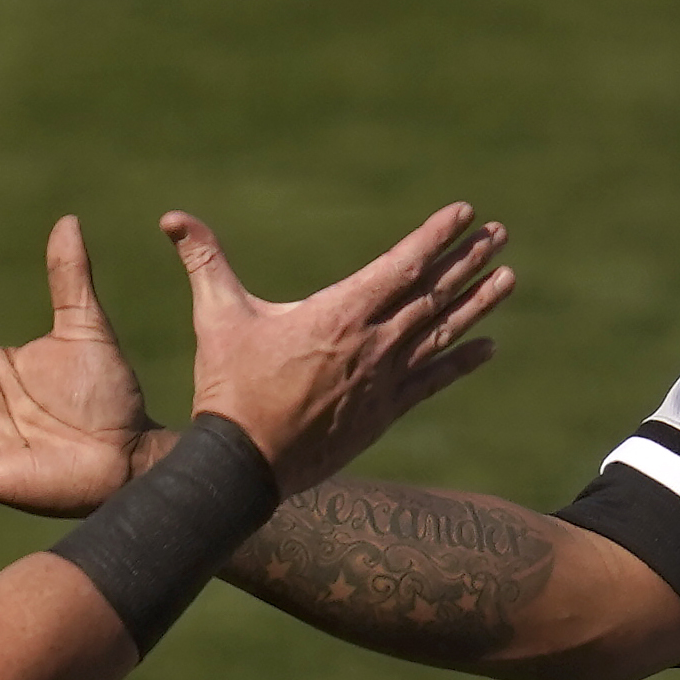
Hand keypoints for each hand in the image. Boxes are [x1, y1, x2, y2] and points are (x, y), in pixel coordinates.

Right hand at [170, 202, 512, 494]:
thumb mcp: (217, 316)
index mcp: (340, 313)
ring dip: (479, 302)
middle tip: (499, 233)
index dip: (435, 236)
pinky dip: (464, 362)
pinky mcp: (384, 412)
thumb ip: (204, 261)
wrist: (244, 467)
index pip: (402, 264)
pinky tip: (490, 348)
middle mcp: (374, 343)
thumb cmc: (229, 388)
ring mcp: (385, 381)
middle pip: (434, 293)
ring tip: (508, 276)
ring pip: (444, 333)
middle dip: (468, 260)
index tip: (463, 213)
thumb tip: (171, 218)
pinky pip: (435, 382)